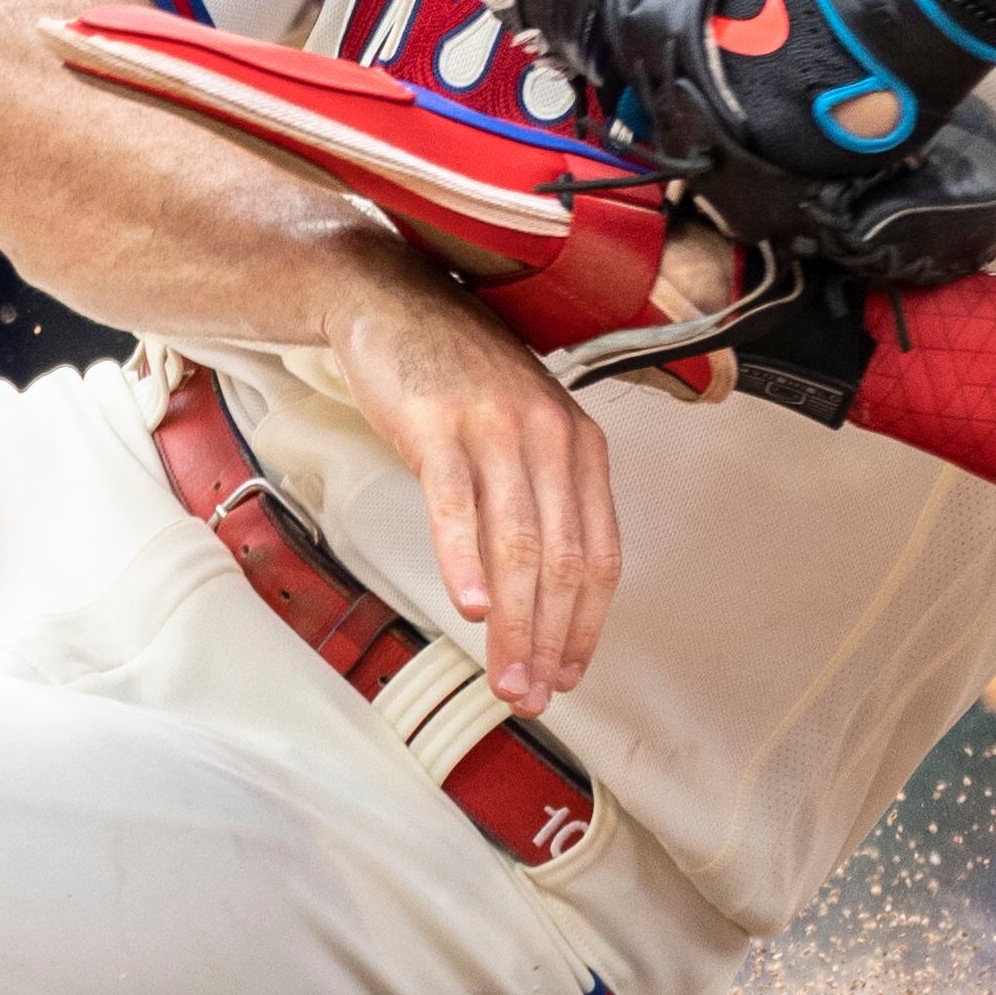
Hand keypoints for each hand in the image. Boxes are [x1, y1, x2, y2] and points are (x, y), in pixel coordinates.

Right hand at [320, 265, 620, 719]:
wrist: (395, 300)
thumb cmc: (457, 373)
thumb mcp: (521, 430)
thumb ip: (539, 500)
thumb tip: (540, 596)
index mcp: (582, 445)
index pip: (599, 555)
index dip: (587, 625)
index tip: (568, 674)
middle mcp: (551, 435)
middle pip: (562, 561)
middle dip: (550, 641)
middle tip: (532, 694)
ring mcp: (496, 428)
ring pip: (517, 545)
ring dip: (515, 625)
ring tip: (504, 677)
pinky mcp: (440, 424)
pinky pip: (457, 505)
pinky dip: (465, 562)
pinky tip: (470, 607)